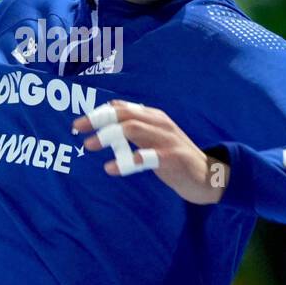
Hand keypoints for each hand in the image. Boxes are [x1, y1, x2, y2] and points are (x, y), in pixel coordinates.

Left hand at [71, 100, 227, 204]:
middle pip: (124, 114)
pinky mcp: (172, 158)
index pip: (121, 108)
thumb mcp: (155, 136)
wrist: (208, 176)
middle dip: (98, 120)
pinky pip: (145, 157)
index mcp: (153, 117)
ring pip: (132, 129)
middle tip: (77, 130)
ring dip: (108, 136)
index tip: (77, 124)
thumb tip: (109, 111)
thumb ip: (135, 124)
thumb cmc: (175, 157)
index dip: (97, 114)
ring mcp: (167, 140)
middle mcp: (159, 123)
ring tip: (89, 146)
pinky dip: (126, 161)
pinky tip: (110, 168)